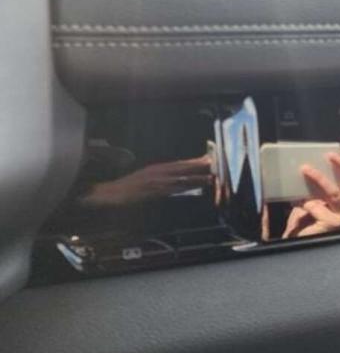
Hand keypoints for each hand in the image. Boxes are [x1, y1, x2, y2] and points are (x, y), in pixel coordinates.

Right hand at [78, 155, 212, 208]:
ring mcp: (156, 182)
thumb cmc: (130, 187)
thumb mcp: (147, 177)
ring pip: (180, 179)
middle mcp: (158, 172)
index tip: (208, 158)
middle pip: (183, 168)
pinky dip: (184, 187)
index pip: (180, 164)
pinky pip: (172, 189)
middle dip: (199, 166)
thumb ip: (163, 176)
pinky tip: (192, 188)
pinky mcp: (153, 191)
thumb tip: (179, 177)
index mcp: (158, 168)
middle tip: (214, 163)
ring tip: (210, 177)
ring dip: (196, 177)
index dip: (195, 162)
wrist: (112, 193)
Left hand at [260, 149, 339, 240]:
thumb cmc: (302, 227)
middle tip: (329, 154)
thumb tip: (306, 169)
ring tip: (305, 169)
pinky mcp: (332, 225)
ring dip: (319, 178)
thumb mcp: (306, 203)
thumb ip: (310, 191)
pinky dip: (307, 203)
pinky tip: (298, 204)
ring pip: (334, 193)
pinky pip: (318, 207)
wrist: (296, 246)